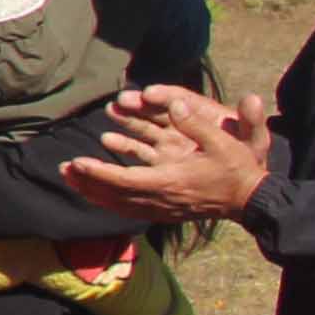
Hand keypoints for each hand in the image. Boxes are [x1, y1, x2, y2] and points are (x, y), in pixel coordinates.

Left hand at [59, 82, 276, 220]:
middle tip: (62, 169)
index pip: (125, 180)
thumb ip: (196, 123)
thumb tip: (175, 103)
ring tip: (71, 178)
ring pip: (119, 203)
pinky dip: (109, 199)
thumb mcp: (223, 142)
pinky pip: (129, 207)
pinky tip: (97, 191)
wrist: (252, 200)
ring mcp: (163, 208)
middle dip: (87, 182)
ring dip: (93, 191)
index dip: (99, 172)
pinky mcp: (166, 211)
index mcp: (171, 182)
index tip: (76, 162)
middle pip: (115, 195)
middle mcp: (162, 199)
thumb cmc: (237, 169)